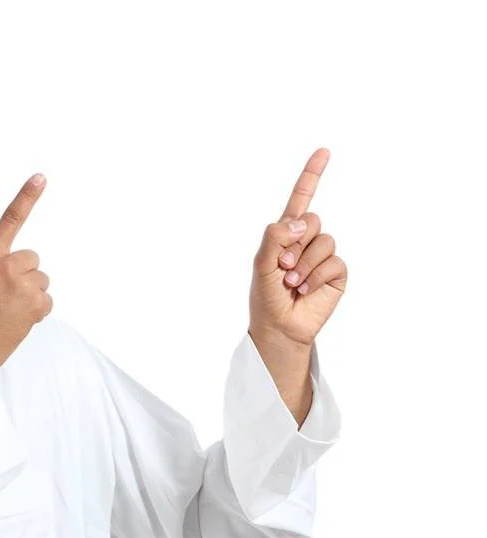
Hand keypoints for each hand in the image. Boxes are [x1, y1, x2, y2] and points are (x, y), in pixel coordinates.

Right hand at [0, 174, 52, 370]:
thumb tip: (24, 270)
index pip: (10, 220)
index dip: (26, 197)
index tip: (41, 177)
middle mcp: (6, 264)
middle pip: (34, 261)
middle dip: (26, 278)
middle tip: (5, 299)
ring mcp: (22, 282)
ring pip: (42, 282)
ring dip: (32, 297)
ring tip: (9, 312)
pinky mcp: (35, 302)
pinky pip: (47, 302)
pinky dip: (38, 313)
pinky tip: (18, 321)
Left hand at [249, 149, 347, 347]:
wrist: (279, 326)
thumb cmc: (266, 296)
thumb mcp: (261, 263)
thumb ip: (275, 237)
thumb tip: (301, 221)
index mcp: (285, 233)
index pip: (300, 199)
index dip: (312, 175)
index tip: (324, 151)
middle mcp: (306, 240)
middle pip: (312, 219)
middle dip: (295, 243)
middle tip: (283, 266)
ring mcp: (322, 256)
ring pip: (324, 241)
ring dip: (304, 263)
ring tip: (292, 282)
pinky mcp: (336, 273)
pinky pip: (334, 262)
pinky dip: (317, 276)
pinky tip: (305, 290)